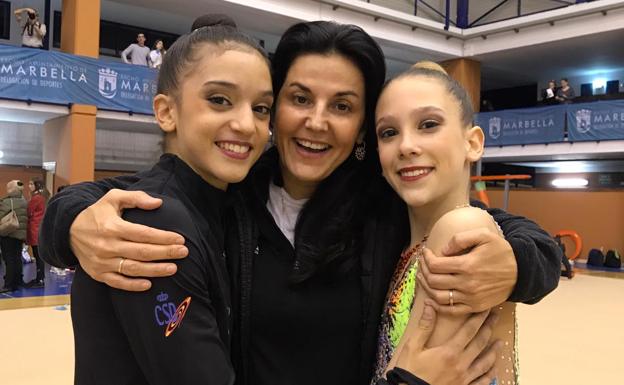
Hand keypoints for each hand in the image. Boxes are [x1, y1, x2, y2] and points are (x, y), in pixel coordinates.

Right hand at [70, 189, 187, 290]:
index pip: (143, 234)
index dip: (163, 237)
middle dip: (165, 253)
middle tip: (184, 252)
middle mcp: (107, 246)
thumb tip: (158, 203)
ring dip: (155, 270)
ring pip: (133, 269)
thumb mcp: (112, 198)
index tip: (180, 239)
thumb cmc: (96, 213)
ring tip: (173, 268)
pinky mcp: (98, 274)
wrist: (68, 231)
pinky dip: (133, 285)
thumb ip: (136, 198)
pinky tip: (149, 284)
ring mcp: (102, 262)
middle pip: (142, 252)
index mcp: (112, 227)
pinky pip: (118, 282)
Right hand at [394, 301, 500, 384]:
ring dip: (494, 351)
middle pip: (480, 343)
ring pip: (485, 363)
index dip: (479, 318)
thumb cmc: (410, 370)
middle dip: (489, 328)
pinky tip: (494, 369)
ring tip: (501, 343)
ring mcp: (465, 379)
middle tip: (496, 317)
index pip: (469, 331)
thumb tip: (430, 306)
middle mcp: (461, 364)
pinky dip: (490, 374)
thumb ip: (424, 326)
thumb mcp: (413, 346)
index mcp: (449, 352)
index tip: (486, 309)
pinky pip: (482, 382)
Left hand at [418, 228, 516, 314]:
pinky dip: (437, 306)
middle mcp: (467, 284)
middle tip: (422, 263)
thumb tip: (443, 250)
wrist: (521, 272)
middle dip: (423, 270)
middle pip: (434, 280)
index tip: (426, 252)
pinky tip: (430, 298)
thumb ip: (460, 239)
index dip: (426, 258)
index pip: (435, 265)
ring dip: (426, 287)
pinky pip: (450, 311)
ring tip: (423, 277)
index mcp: (468, 265)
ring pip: (438, 297)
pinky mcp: (474, 307)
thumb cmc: (501, 252)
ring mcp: (470, 298)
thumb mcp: (483, 236)